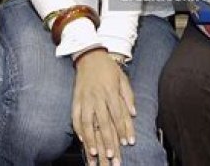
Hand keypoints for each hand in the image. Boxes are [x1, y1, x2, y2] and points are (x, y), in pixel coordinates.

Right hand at [72, 49, 135, 165]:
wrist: (89, 55)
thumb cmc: (108, 68)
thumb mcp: (123, 79)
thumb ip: (128, 97)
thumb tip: (134, 114)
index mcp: (110, 91)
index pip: (117, 114)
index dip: (122, 130)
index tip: (126, 144)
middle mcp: (97, 96)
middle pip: (102, 122)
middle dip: (106, 141)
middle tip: (110, 156)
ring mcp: (84, 99)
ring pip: (86, 122)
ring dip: (90, 140)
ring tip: (94, 154)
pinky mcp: (75, 99)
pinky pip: (75, 116)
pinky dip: (78, 129)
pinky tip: (82, 140)